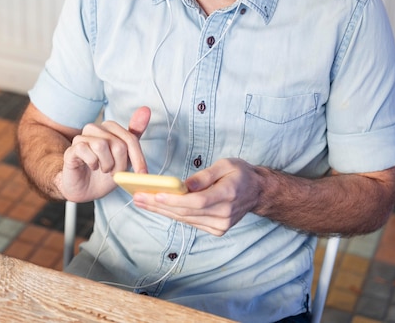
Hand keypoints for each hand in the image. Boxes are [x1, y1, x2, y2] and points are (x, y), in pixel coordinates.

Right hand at [58, 106, 150, 202]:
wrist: (85, 189)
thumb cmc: (105, 173)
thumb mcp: (125, 157)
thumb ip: (134, 134)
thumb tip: (146, 109)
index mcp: (111, 128)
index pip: (130, 139)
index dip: (138, 158)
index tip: (142, 173)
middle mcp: (96, 129)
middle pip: (118, 144)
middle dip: (121, 165)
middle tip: (115, 173)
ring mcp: (82, 137)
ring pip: (102, 145)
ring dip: (107, 164)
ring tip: (104, 169)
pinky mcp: (72, 148)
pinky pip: (85, 151)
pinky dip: (92, 163)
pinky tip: (92, 167)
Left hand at [133, 158, 261, 235]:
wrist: (257, 191)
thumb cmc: (240, 173)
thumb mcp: (226, 164)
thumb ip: (206, 175)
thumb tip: (185, 185)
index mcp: (228, 195)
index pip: (196, 201)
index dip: (175, 200)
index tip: (155, 195)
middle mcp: (224, 215)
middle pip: (186, 212)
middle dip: (159, 205)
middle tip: (137, 197)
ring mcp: (220, 225)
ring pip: (185, 219)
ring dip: (162, 211)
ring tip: (141, 201)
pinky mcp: (216, 229)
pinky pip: (190, 221)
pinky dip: (173, 214)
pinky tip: (157, 207)